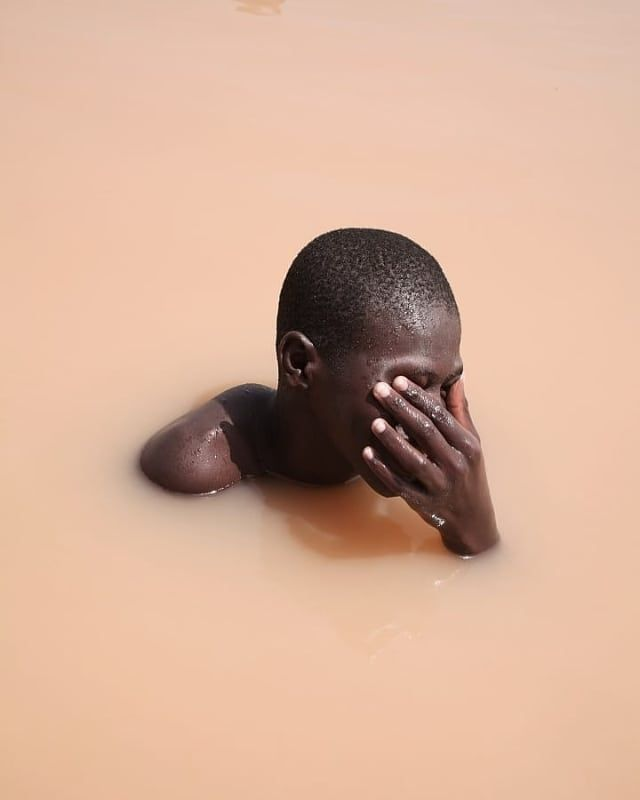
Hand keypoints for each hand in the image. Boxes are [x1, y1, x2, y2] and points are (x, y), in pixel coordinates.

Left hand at [362, 376, 498, 555]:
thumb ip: (461, 412)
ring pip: (412, 460)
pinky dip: (383, 469)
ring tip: (373, 421)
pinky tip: (367, 453)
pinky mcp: (423, 502)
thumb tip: (456, 379)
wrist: (472, 519)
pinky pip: (400, 484)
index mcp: (467, 446)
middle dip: (401, 409)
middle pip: (425, 432)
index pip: (440, 415)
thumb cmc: (469, 473)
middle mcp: (455, 464)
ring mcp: (439, 485)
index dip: (419, 397)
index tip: (399, 380)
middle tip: (379, 390)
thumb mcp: (472, 443)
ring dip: (392, 440)